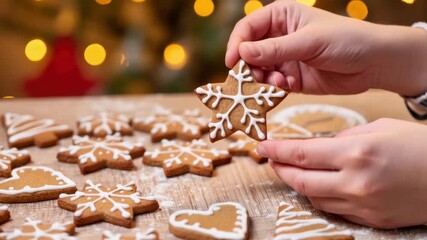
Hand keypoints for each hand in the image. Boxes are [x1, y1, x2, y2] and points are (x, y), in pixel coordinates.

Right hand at [226, 0, 426, 95]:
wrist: (374, 63)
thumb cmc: (346, 40)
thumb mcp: (309, 42)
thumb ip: (275, 49)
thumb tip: (242, 52)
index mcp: (281, 17)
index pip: (247, 28)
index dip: (236, 44)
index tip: (232, 63)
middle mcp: (279, 37)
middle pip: (248, 52)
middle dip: (249, 67)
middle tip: (254, 79)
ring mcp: (284, 58)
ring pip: (258, 71)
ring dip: (262, 80)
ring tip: (278, 83)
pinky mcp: (290, 78)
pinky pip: (271, 85)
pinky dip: (273, 89)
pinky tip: (286, 88)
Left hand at [257, 118, 426, 228]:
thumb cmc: (419, 147)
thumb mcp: (379, 128)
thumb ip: (344, 137)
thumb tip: (320, 145)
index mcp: (356, 153)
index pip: (301, 154)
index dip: (277, 150)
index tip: (262, 146)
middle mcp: (354, 182)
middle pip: (300, 180)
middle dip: (280, 169)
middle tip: (271, 159)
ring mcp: (361, 205)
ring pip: (313, 197)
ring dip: (298, 183)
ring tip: (292, 171)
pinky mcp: (370, 220)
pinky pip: (333, 209)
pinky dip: (320, 196)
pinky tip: (318, 185)